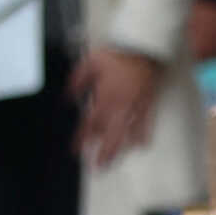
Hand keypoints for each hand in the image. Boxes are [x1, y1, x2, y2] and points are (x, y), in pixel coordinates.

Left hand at [68, 48, 162, 168]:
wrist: (143, 48)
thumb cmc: (116, 54)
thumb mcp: (89, 64)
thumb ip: (77, 82)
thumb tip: (68, 97)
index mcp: (104, 97)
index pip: (90, 123)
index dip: (82, 138)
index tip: (76, 149)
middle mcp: (120, 105)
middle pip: (109, 134)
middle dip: (102, 152)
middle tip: (97, 166)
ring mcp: (135, 106)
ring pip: (126, 132)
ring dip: (119, 148)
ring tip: (114, 162)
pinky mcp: (147, 103)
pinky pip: (146, 122)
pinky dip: (143, 135)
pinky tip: (141, 145)